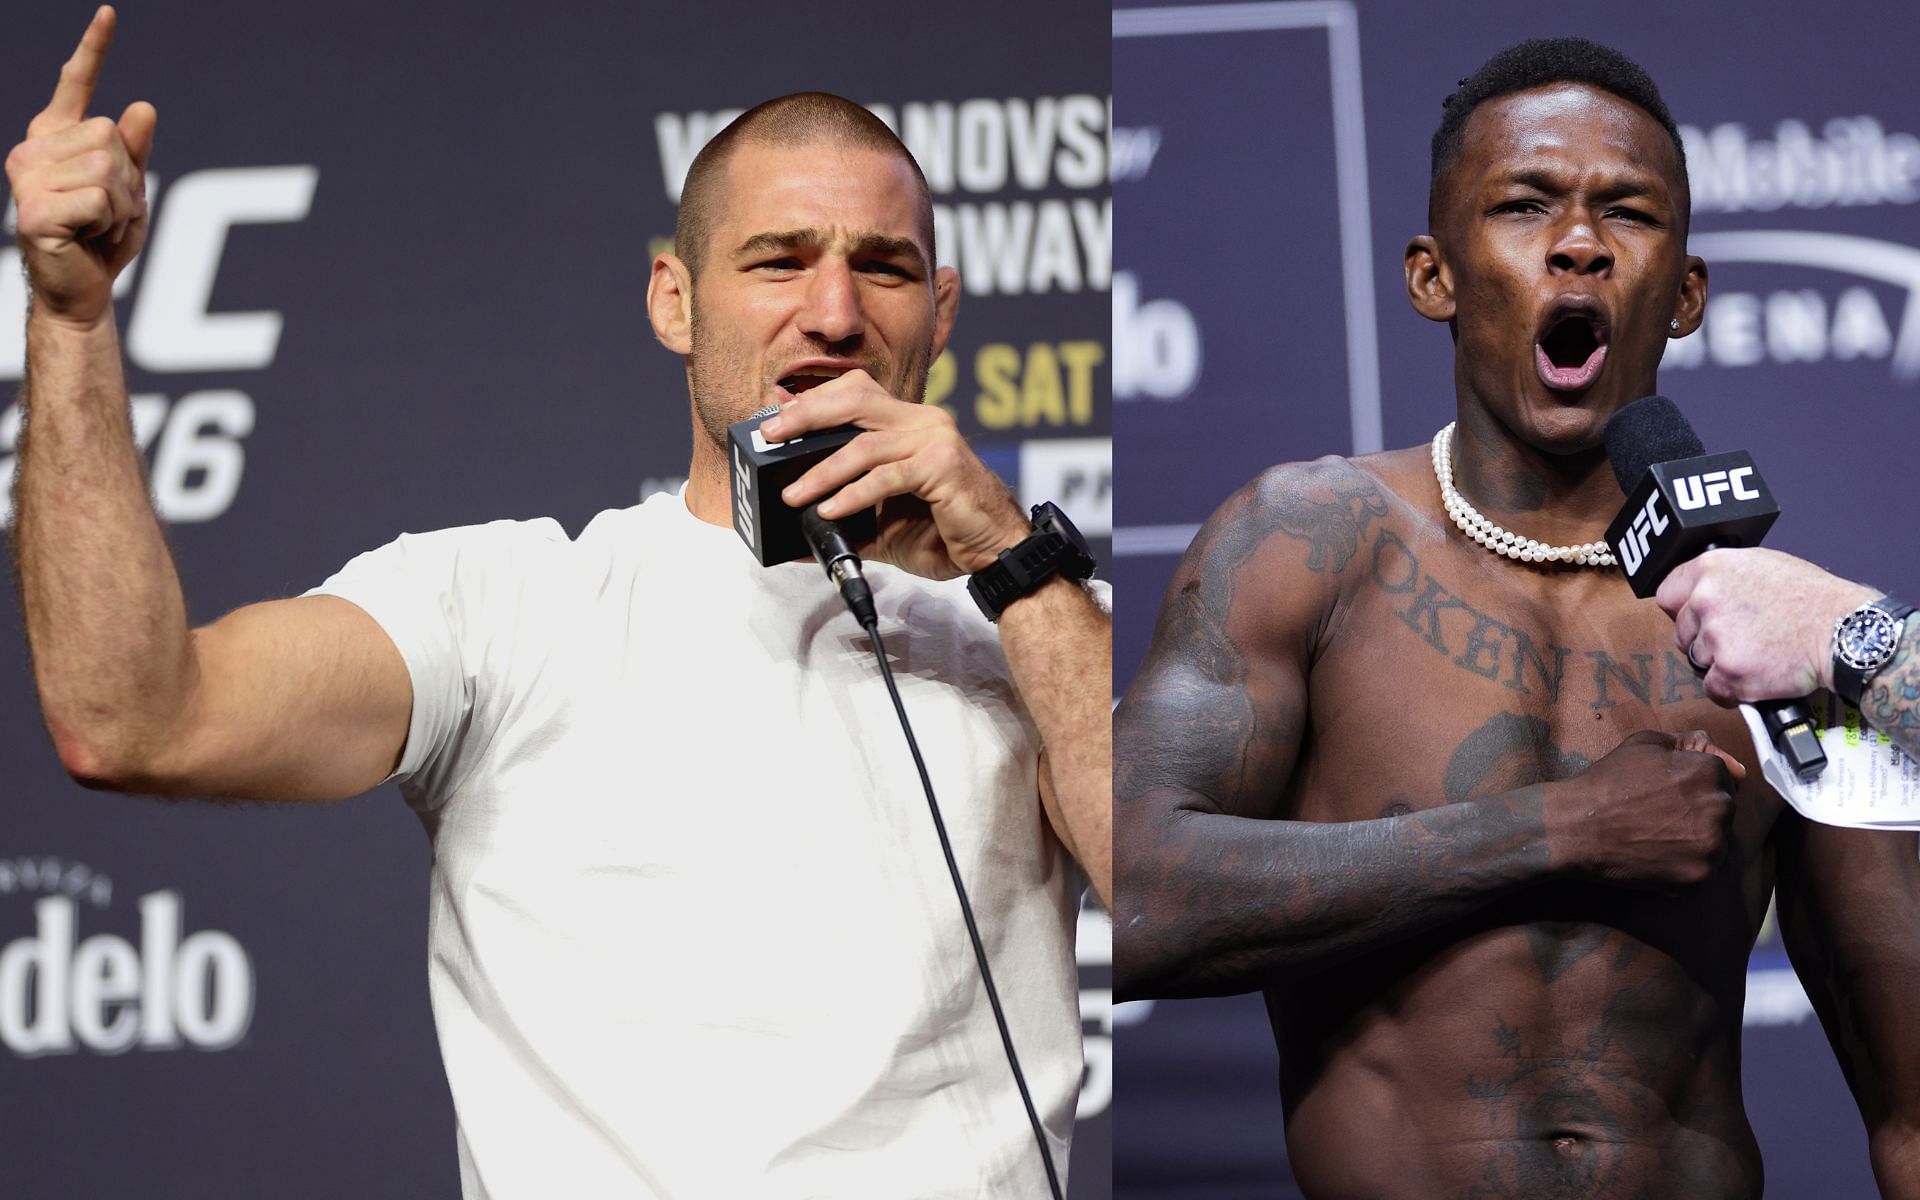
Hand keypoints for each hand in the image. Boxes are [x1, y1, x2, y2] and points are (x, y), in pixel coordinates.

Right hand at [6, 6, 156, 328]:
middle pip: (109, 136)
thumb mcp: (129, 192)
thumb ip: (134, 152)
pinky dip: (110, 223)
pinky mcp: (34, 208)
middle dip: (128, 180)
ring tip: (100, 226)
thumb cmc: (104, 241)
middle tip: (110, 213)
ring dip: (122, 205)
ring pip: (108, 168)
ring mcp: (28, 177)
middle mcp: (34, 149)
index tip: (110, 13)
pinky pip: (100, 199)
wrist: (81, 293)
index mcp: (56, 139)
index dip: (94, 50)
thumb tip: (141, 107)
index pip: (76, 85)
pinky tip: (87, 237)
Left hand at [761, 370, 1028, 579]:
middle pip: (854, 399)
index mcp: (908, 423)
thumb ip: (843, 514)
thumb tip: (796, 534)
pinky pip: (887, 476)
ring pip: (864, 443)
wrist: (995, 551)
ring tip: (793, 494)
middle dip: (806, 416)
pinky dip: (854, 493)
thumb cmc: (944, 532)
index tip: (774, 421)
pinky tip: (830, 510)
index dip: (812, 402)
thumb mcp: (881, 521)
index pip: (854, 393)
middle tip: (771, 438)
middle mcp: (922, 421)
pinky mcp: (943, 466)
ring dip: (822, 471)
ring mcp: (935, 439)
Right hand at [1547, 729, 1743, 888]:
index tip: (1674, 793)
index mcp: (1709, 771)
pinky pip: (1704, 869)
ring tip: (1661, 837)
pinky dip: (1686, 865)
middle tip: (1665, 816)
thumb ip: (1682, 741)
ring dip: (1698, 840)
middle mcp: (1719, 806)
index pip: (1724, 776)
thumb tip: (1706, 742)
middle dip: (1701, 811)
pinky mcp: (1699, 876)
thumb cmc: (1607, 782)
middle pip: (1723, 809)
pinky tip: (1659, 856)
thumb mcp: (1642, 744)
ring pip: (1717, 841)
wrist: (1576, 826)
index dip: (1697, 783)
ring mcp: (1712, 845)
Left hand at [1655, 547, 1876, 703]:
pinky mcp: (1728, 671)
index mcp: (1711, 569)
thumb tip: (1700, 593)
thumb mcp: (1762, 565)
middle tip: (1739, 641)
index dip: (1681, 611)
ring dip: (1720, 665)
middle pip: (1681, 633)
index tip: (1694, 620)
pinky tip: (1755, 677)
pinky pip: (1714, 689)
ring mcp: (1715, 637)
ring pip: (1698, 662)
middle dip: (1704, 641)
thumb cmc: (1812, 599)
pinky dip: (1732, 690)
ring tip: (1756, 656)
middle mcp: (1705, 600)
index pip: (1668, 594)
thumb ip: (1723, 579)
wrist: (1843, 630)